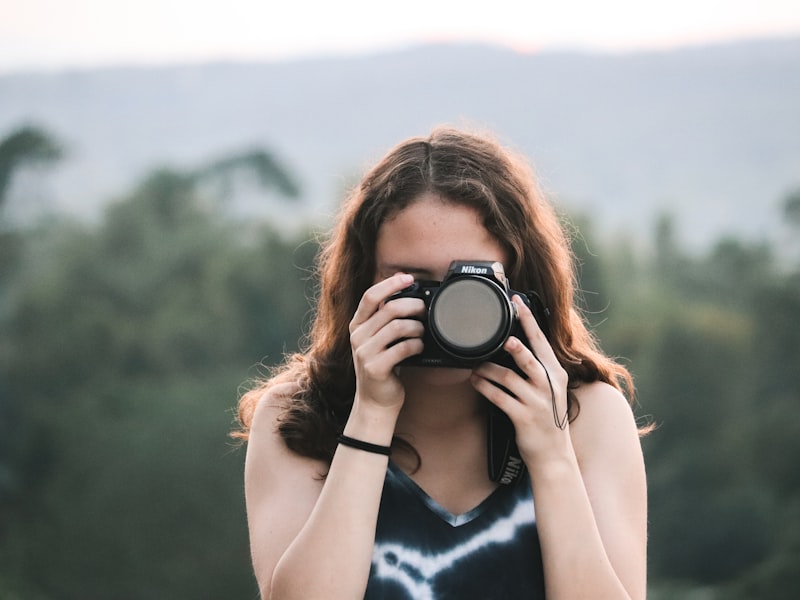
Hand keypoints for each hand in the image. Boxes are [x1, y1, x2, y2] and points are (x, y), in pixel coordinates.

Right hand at [349, 273, 425, 414]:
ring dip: (417, 328)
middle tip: (425, 311)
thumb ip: (385, 319)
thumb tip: (408, 293)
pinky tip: (420, 347)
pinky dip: (417, 345)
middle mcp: (357, 336)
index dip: (390, 284)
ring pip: (398, 327)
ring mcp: (364, 353)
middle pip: (390, 308)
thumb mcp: (377, 339)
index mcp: (357, 325)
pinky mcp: (375, 368)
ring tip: (423, 333)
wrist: (375, 401)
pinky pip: (403, 348)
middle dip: (413, 306)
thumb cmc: (383, 366)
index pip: (370, 296)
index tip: (408, 278)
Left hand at [470, 295, 572, 469]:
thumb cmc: (546, 418)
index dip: (529, 321)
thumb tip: (514, 343)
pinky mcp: (523, 417)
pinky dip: (485, 387)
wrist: (554, 455)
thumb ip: (538, 368)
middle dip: (515, 345)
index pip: (542, 342)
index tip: (518, 301)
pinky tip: (475, 381)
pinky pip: (499, 397)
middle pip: (529, 358)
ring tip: (474, 365)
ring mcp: (537, 402)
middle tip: (500, 335)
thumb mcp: (550, 390)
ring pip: (508, 377)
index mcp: (556, 374)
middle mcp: (549, 386)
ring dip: (487, 369)